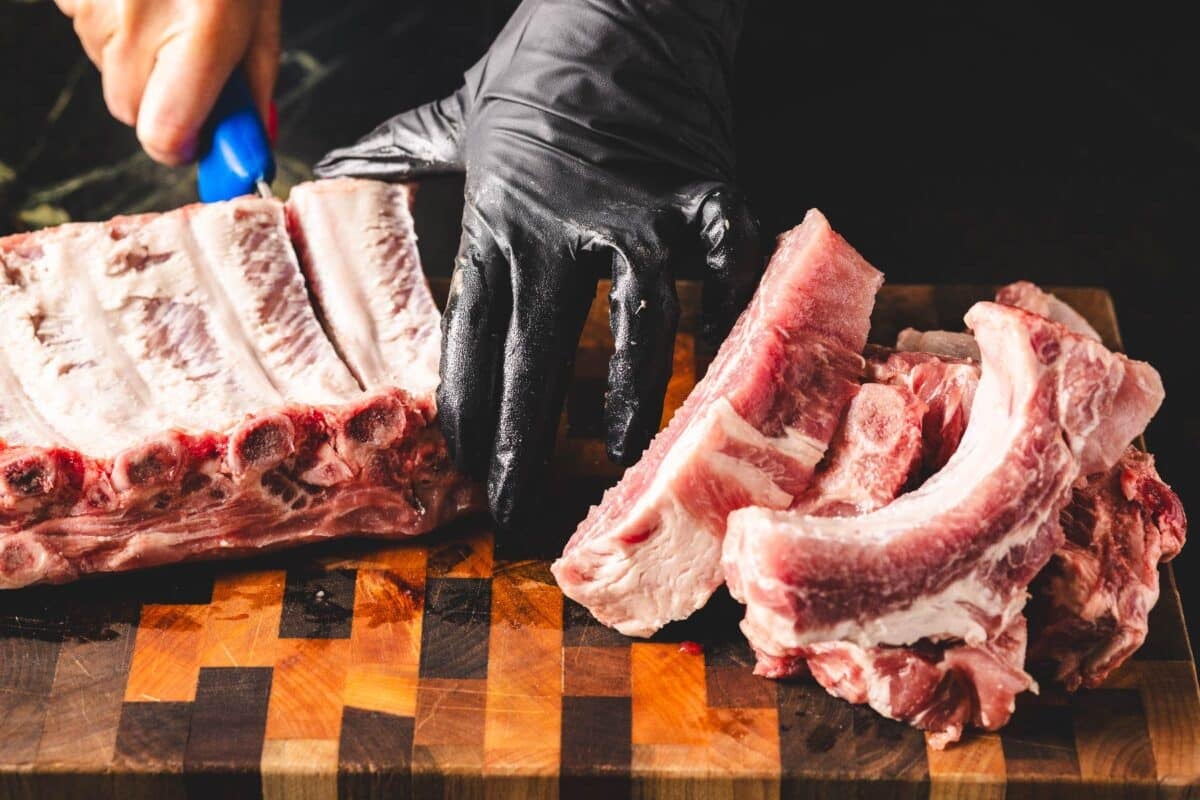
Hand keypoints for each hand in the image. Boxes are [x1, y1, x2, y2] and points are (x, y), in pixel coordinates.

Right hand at [56, 0, 280, 164]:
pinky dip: (113, 27)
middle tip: (189, 63)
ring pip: (109, 73)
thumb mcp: (259, 17)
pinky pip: (87, 32)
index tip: (195, 143)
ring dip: (137, 61)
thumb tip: (248, 148)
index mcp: (204, 30)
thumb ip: (254, 88)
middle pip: (131, 111)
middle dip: (160, 102)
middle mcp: (140, 19)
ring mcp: (96, 2)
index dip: (179, 148)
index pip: (165, 134)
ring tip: (168, 14)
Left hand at [316, 0, 761, 527]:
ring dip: (630, 392)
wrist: (625, 5)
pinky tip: (727, 358)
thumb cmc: (538, 68)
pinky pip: (722, 263)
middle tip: (514, 503)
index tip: (462, 463)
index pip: (472, 332)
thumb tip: (331, 166)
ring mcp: (639, 210)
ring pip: (639, 319)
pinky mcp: (702, 191)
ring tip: (618, 449)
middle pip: (539, 350)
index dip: (466, 405)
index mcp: (499, 216)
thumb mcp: (454, 116)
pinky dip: (731, 309)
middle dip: (524, 436)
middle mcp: (563, 225)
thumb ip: (398, 153)